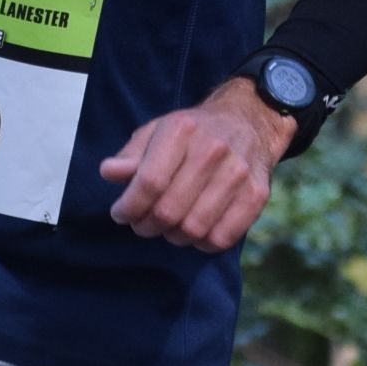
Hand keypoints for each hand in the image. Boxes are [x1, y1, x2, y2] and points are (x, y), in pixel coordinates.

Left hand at [98, 77, 296, 251]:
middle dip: (146, 226)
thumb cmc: (192, 133)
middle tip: (141, 224)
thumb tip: (109, 172)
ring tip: (167, 226)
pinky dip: (201, 244)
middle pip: (169, 210)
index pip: (149, 182)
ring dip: (172, 236)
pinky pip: (221, 239)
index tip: (120, 213)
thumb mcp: (156, 132)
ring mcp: (238, 173)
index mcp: (182, 129)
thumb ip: (131, 155)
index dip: (129, 206)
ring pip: (193, 229)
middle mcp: (213, 149)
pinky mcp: (257, 195)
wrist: (248, 121)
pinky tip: (194, 230)